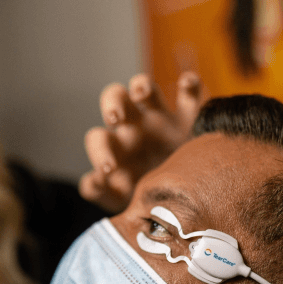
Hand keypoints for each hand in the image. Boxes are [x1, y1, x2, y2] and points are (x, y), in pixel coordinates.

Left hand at [79, 72, 201, 212]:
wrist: (182, 199)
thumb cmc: (145, 197)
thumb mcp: (123, 199)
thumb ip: (103, 192)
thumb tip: (92, 182)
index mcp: (115, 148)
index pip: (98, 139)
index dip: (99, 151)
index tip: (109, 169)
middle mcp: (134, 126)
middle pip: (115, 100)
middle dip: (112, 105)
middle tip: (115, 118)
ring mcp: (160, 117)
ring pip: (145, 88)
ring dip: (141, 87)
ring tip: (141, 94)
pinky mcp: (190, 117)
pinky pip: (190, 92)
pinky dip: (189, 84)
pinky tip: (186, 84)